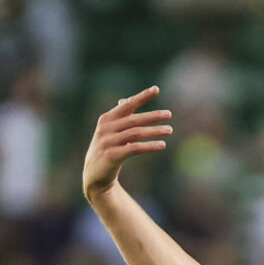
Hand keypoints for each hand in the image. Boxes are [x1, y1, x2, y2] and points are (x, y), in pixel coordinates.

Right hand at [82, 86, 172, 202]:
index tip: (156, 89)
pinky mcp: (112, 156)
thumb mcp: (109, 132)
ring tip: (169, 130)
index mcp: (106, 119)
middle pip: (134, 119)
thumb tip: (125, 100)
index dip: (142, 97)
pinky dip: (150, 146)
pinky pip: (135, 148)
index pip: (127, 105)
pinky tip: (162, 145)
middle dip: (153, 116)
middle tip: (169, 114)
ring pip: (136, 133)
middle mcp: (106, 128)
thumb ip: (118, 117)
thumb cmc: (106, 149)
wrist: (94, 175)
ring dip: (154, 131)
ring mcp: (108, 142)